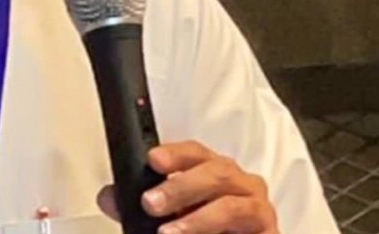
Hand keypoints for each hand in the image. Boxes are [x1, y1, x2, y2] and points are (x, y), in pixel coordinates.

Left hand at [98, 141, 279, 233]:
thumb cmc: (206, 230)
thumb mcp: (169, 217)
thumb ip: (138, 208)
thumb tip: (109, 196)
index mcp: (213, 172)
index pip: (196, 152)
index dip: (175, 153)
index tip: (153, 160)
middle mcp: (238, 183)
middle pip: (215, 170)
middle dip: (181, 185)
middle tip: (151, 202)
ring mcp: (255, 206)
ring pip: (231, 203)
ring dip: (198, 218)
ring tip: (168, 233)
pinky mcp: (269, 231)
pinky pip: (248, 226)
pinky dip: (219, 233)